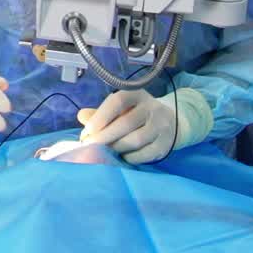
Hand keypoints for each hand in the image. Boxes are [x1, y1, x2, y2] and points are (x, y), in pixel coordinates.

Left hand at [77, 87, 210, 163]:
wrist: (171, 123)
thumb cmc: (135, 115)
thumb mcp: (119, 109)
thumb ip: (99, 113)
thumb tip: (81, 116)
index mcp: (136, 94)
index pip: (118, 101)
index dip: (101, 116)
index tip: (87, 131)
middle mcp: (151, 107)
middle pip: (126, 123)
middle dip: (104, 136)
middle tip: (89, 146)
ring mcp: (161, 126)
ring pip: (136, 140)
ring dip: (117, 147)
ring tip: (105, 151)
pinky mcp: (166, 144)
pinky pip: (146, 154)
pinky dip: (131, 157)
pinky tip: (122, 156)